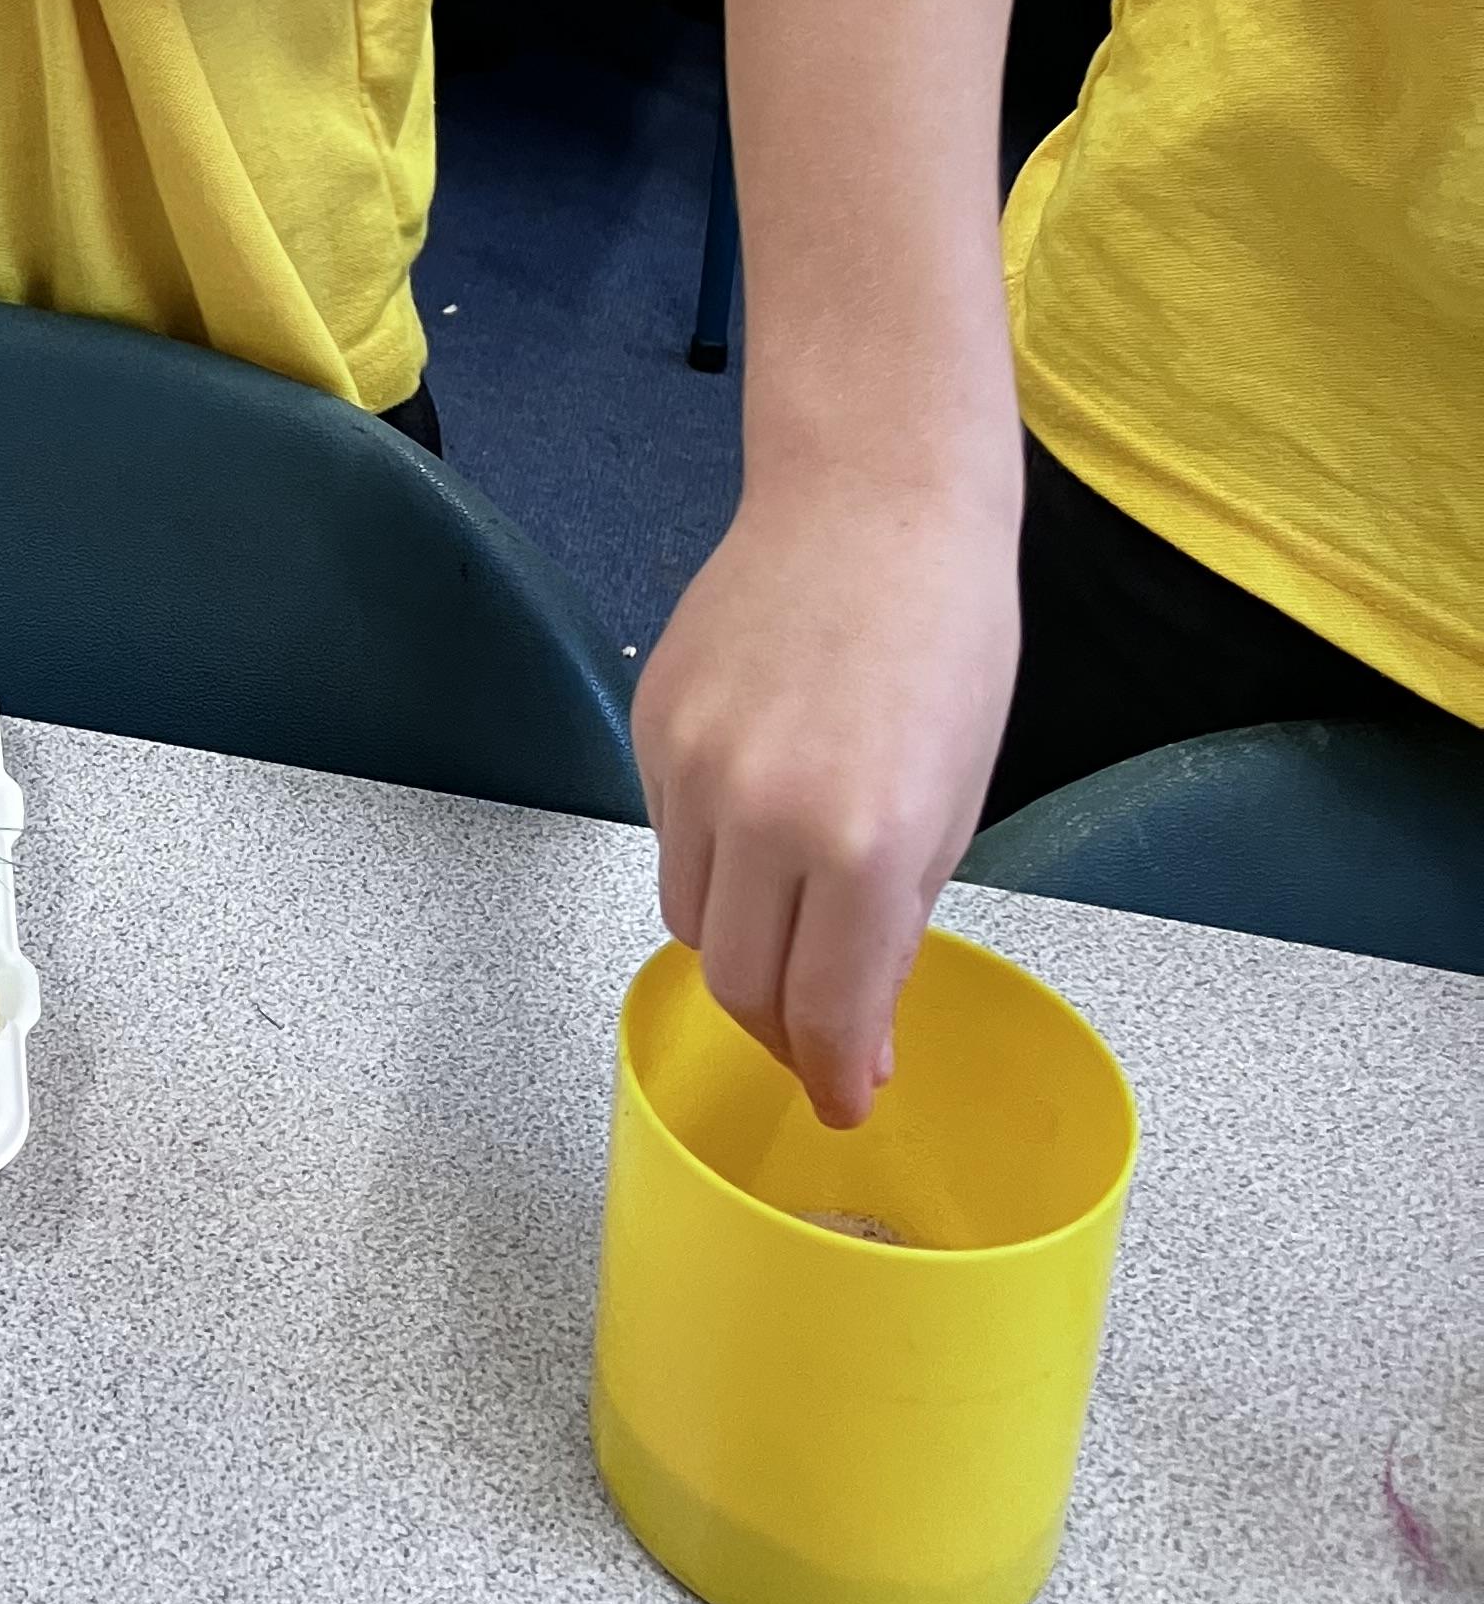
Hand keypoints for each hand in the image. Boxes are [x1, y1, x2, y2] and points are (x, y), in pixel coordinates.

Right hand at [631, 465, 1019, 1127]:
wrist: (872, 501)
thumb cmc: (947, 643)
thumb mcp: (953, 806)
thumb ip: (895, 930)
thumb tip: (856, 1040)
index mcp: (862, 843)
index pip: (820, 1013)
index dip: (831, 1076)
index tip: (843, 1102)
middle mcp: (761, 813)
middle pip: (736, 982)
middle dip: (780, 1027)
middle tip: (819, 1030)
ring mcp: (690, 764)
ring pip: (688, 916)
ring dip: (741, 942)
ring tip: (794, 910)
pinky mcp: (649, 723)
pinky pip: (668, 834)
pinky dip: (712, 855)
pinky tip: (762, 809)